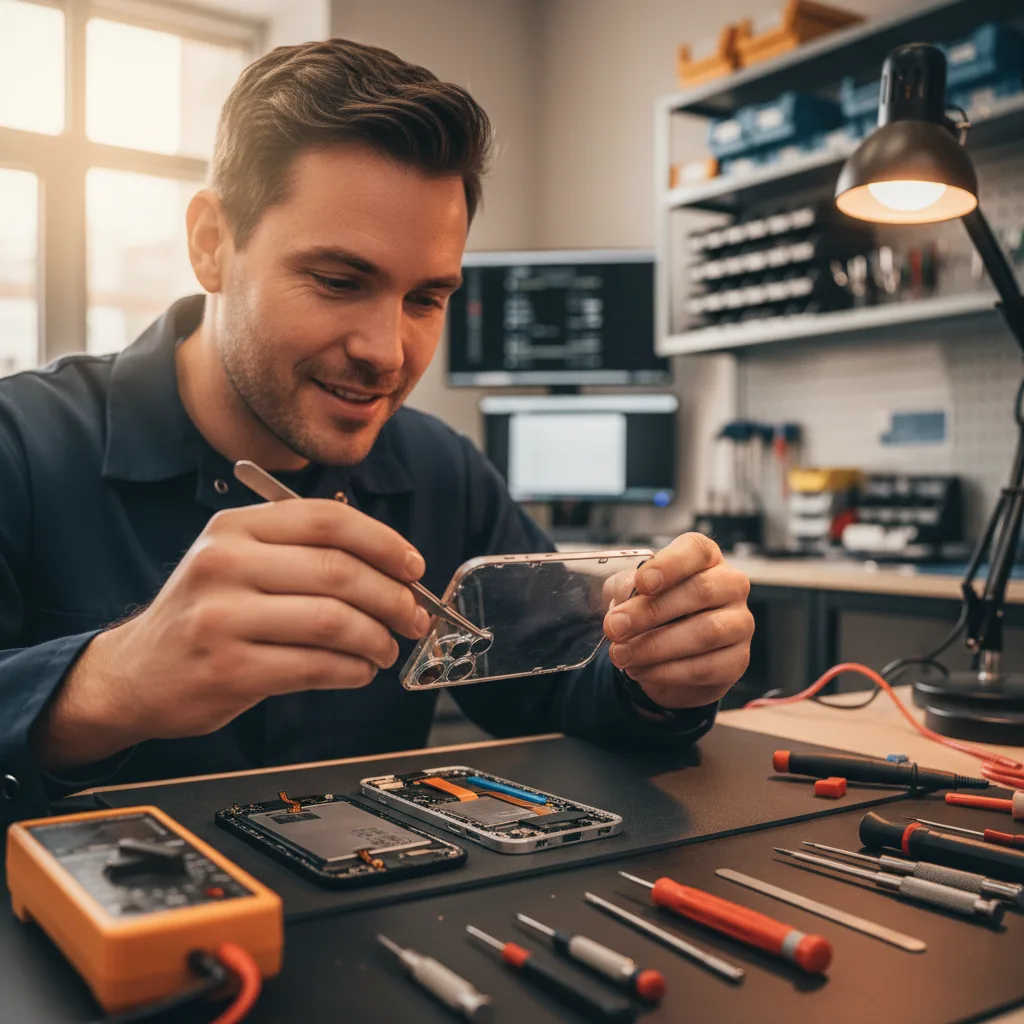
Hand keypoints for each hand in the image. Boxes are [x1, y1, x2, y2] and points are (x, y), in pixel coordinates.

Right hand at [33, 500, 430, 769]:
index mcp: (234, 528)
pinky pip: (316, 667)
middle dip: (393, 597)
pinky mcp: (229, 670)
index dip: (384, 543)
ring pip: (333, 622)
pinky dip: (353, 670)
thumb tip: (393, 566)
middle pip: (339, 571)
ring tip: (386, 649)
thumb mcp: (237, 560)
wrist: (136, 673)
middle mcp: (224, 564)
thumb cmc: (206, 612)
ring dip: (377, 639)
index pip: (328, 520)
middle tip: (414, 617)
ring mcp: (223, 618)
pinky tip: (359, 671)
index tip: (414, 567)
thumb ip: (302, 551)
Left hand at [602, 533, 752, 709]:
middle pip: (699, 591)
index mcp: (705, 558)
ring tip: (621, 655)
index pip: (697, 550)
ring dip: (655, 646)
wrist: (669, 656)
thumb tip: (622, 604)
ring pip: (704, 633)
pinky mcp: (738, 660)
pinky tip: (641, 670)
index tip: (641, 582)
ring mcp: (740, 623)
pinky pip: (705, 667)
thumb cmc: (653, 610)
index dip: (669, 565)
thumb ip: (625, 589)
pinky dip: (666, 672)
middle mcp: (731, 585)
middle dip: (650, 612)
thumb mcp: (631, 590)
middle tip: (615, 627)